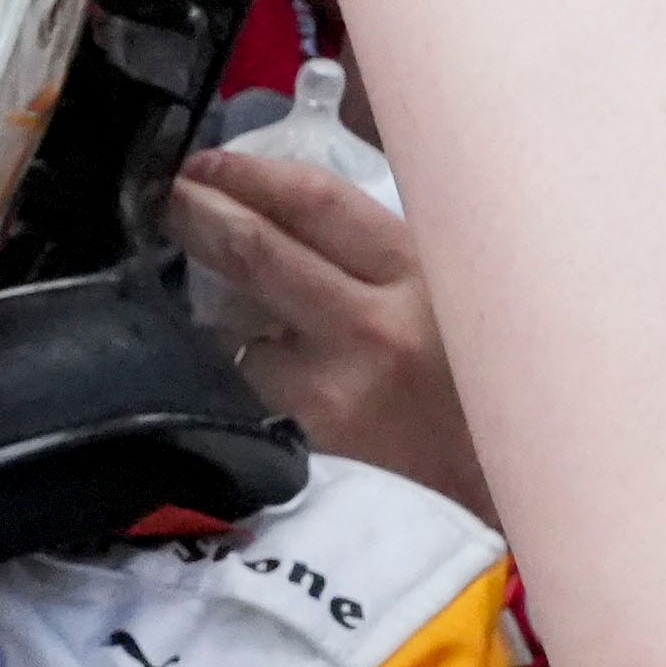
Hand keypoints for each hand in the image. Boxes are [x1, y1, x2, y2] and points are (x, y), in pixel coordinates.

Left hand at [163, 141, 490, 519]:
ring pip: (244, 330)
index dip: (250, 174)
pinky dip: (248, 381)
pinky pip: (252, 392)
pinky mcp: (307, 442)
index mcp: (425, 273)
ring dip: (224, 317)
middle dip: (199, 215)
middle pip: (261, 249)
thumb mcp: (454, 304)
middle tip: (164, 198)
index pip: (319, 201)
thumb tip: (290, 211)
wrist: (501, 503)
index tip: (208, 163)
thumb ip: (385, 260)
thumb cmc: (479, 395)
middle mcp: (380, 323)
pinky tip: (267, 391)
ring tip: (231, 320)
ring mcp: (337, 386)